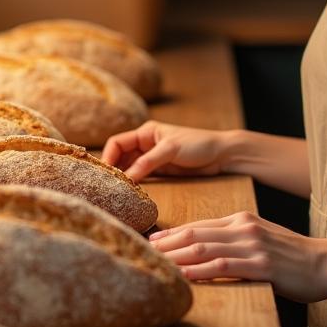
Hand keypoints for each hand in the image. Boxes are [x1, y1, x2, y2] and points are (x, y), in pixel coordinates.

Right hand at [101, 120, 230, 181]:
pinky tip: (128, 194)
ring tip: (113, 193)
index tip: (104, 174)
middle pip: (120, 157)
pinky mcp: (160, 171)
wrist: (221, 155)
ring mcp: (152, 159)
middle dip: (112, 170)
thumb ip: (147, 163)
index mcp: (146, 132)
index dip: (108, 157)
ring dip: (122, 179)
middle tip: (104, 187)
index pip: (117, 143)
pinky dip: (133, 184)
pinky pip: (140, 178)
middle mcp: (145, 144)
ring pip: (129, 168)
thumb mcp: (170, 150)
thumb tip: (126, 177)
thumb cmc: (198, 144)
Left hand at [149, 211, 326, 302]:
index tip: (151, 241)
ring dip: (177, 258)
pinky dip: (201, 271)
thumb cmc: (293, 256)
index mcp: (243, 219)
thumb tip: (205, 250)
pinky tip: (185, 276)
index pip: (199, 225)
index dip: (173, 233)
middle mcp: (244, 228)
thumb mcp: (262, 239)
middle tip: (143, 252)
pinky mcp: (261, 264)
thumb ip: (235, 240)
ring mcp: (252, 245)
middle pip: (196, 234)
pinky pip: (224, 266)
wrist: (326, 262)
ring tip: (155, 265)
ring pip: (204, 248)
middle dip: (167, 244)